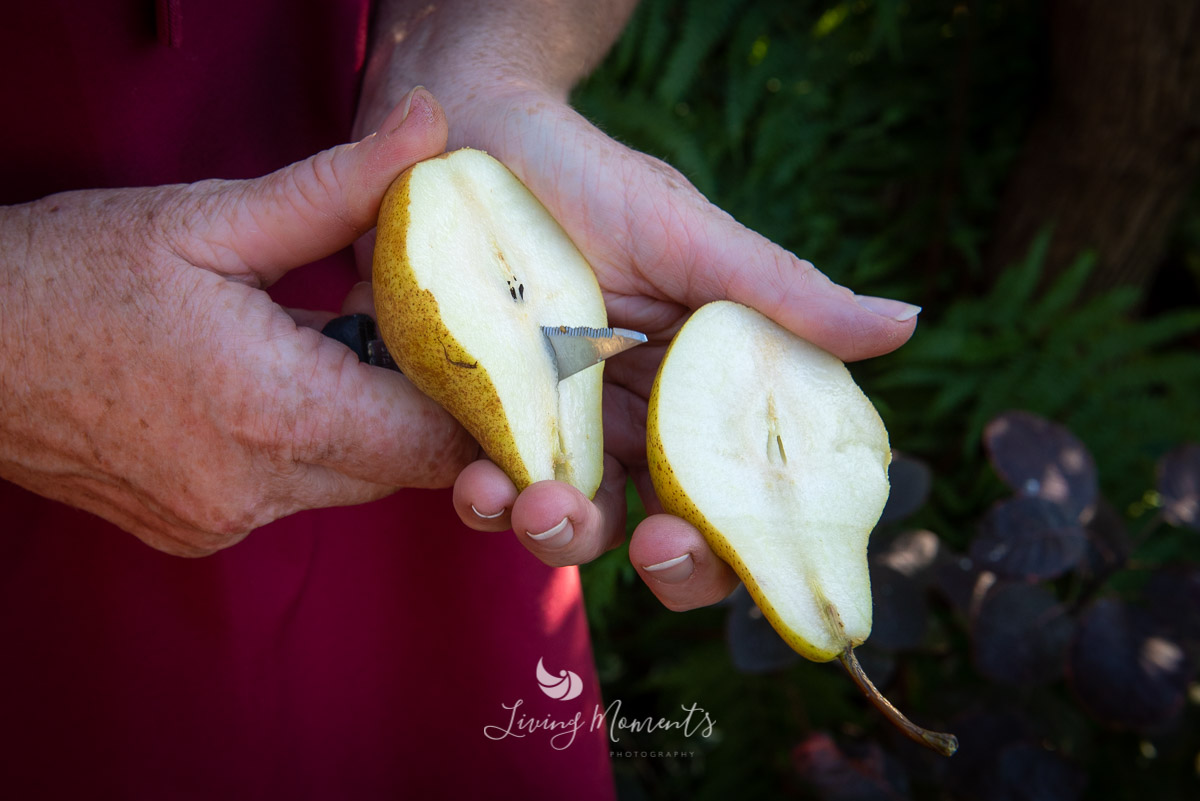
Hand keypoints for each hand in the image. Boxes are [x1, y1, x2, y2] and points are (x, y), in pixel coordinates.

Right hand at [0, 89, 476, 555]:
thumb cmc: (76, 276)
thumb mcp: (211, 219)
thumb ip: (336, 189)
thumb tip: (429, 129)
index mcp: (278, 412)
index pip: (439, 441)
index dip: (471, 394)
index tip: (473, 342)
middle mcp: (260, 489)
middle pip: (404, 464)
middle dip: (415, 396)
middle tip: (385, 321)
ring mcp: (227, 521)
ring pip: (354, 480)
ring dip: (360, 419)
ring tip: (311, 342)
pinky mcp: (201, 532)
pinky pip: (297, 494)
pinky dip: (306, 447)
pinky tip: (264, 388)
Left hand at [429, 89, 918, 610]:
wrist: (472, 140)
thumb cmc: (590, 178)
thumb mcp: (688, 235)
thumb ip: (783, 293)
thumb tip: (907, 323)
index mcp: (704, 395)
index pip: (747, 495)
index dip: (752, 546)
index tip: (742, 548)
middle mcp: (638, 425)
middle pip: (671, 535)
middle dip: (671, 564)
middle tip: (656, 546)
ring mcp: (558, 431)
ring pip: (576, 524)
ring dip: (564, 536)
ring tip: (538, 503)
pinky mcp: (483, 425)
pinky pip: (489, 488)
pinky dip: (485, 502)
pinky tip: (480, 480)